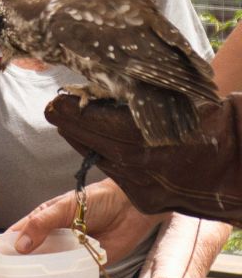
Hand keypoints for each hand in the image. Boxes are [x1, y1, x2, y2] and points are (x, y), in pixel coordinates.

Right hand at [8, 179, 165, 263]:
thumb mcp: (64, 207)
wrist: (133, 207)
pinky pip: (71, 275)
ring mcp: (68, 250)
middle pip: (32, 254)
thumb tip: (19, 244)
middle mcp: (53, 237)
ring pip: (49, 266)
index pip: (18, 234)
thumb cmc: (97, 199)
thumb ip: (42, 223)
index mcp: (44, 219)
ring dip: (41, 274)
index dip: (5, 245)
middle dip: (21, 265)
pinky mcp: (86, 262)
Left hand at [44, 94, 241, 225]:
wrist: (240, 168)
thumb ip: (140, 91)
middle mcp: (134, 163)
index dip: (68, 109)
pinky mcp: (143, 200)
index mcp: (140, 135)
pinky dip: (108, 158)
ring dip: (85, 140)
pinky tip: (105, 145)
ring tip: (74, 122)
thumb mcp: (176, 97)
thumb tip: (106, 77)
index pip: (89, 120)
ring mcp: (137, 186)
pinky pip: (115, 174)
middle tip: (56, 109)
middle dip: (70, 124)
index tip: (55, 101)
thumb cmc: (212, 123)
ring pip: (97, 158)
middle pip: (86, 140)